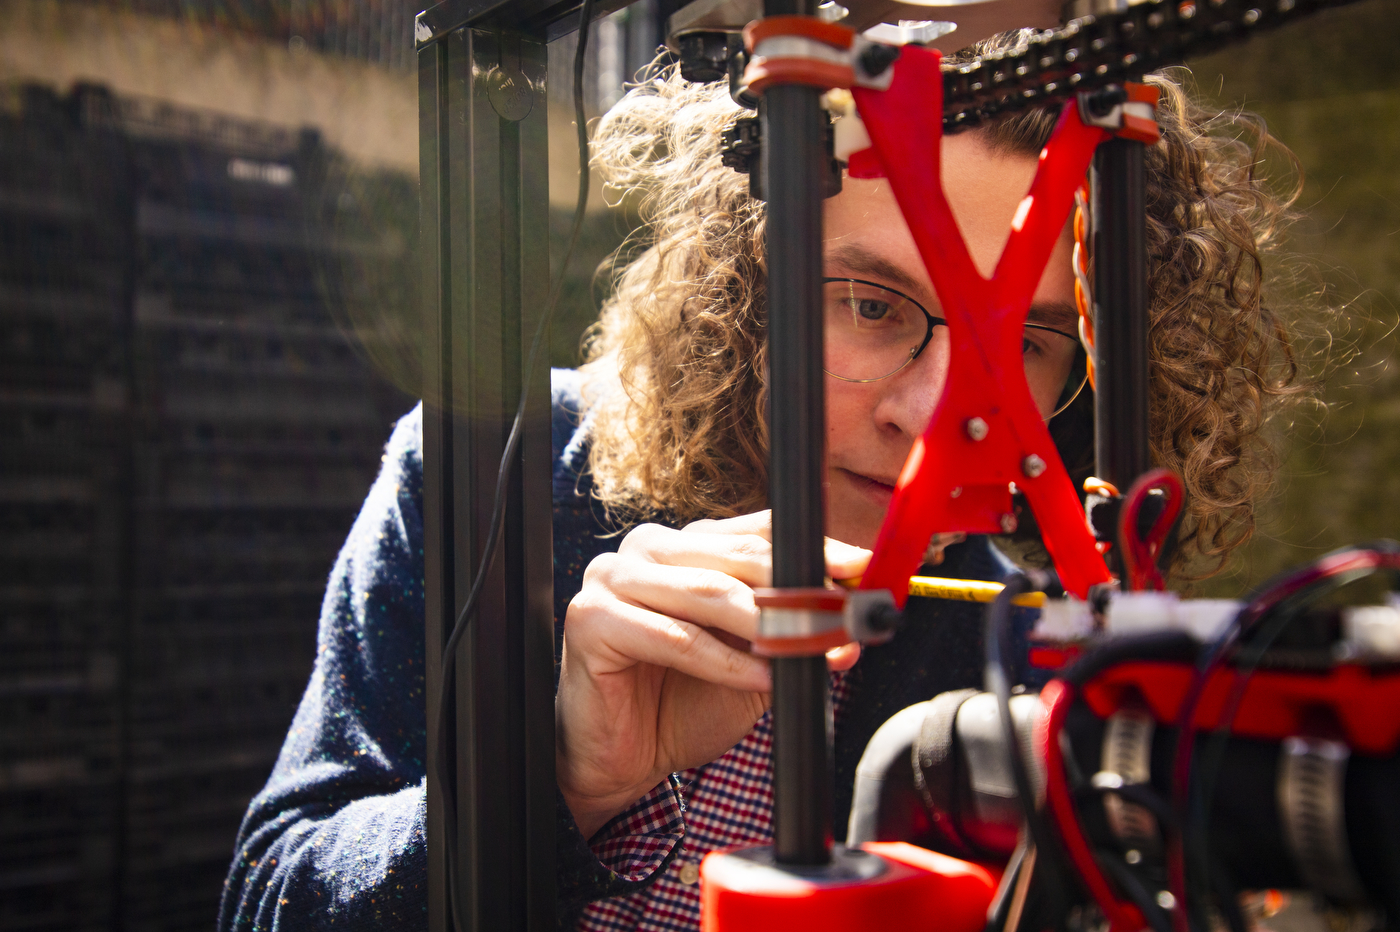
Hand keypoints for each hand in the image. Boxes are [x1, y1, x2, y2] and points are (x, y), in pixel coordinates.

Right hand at [555, 510, 869, 837]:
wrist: (622, 762)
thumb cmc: (680, 706)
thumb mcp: (752, 665)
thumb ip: (792, 639)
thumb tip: (852, 630)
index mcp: (682, 545)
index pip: (755, 530)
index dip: (810, 547)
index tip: (860, 568)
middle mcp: (645, 549)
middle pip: (735, 555)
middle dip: (798, 588)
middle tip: (844, 616)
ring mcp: (611, 578)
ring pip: (709, 592)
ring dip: (769, 623)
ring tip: (812, 647)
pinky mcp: (590, 619)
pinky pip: (676, 637)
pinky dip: (727, 661)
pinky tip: (762, 676)